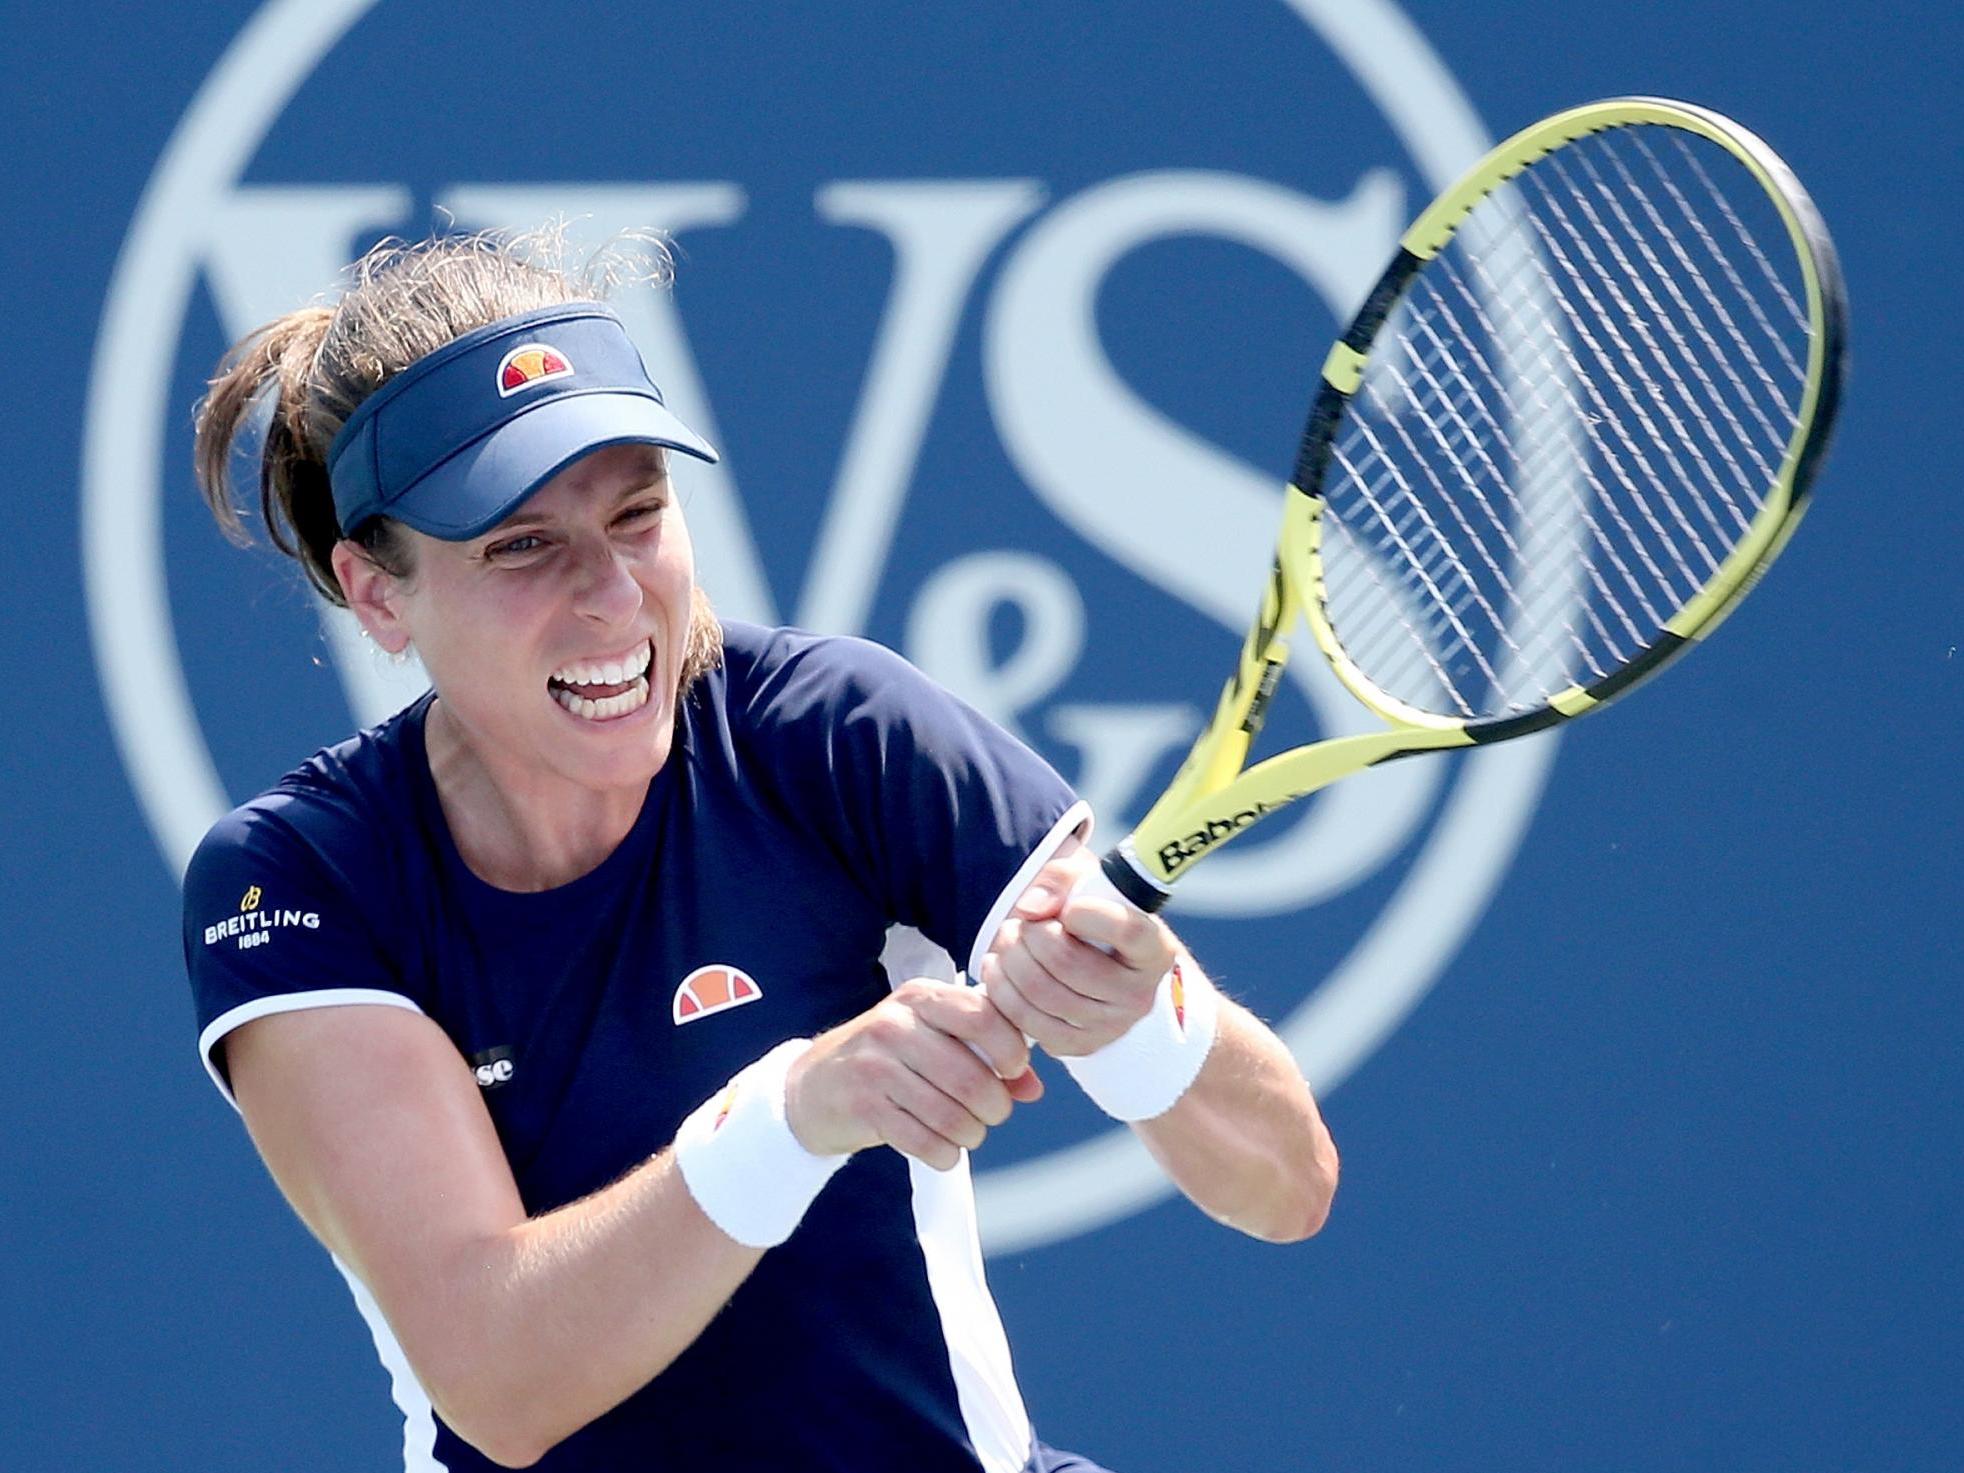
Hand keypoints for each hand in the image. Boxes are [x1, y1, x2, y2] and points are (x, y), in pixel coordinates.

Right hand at [783, 980, 1044, 1170]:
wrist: (813, 1087)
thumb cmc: (888, 1060)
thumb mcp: (932, 1041)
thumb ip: (984, 1055)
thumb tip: (1032, 1086)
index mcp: (921, 998)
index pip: (984, 1017)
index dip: (1011, 1050)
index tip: (1012, 1070)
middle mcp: (896, 1025)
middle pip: (973, 1077)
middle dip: (995, 1106)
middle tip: (992, 1114)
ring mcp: (875, 1066)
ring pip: (952, 1114)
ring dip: (971, 1133)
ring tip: (967, 1132)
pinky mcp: (863, 1106)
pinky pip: (924, 1141)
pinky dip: (945, 1154)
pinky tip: (943, 1150)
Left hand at [978, 842, 1176, 1058]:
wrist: (1100, 967)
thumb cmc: (1093, 917)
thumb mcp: (1087, 883)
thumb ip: (1060, 879)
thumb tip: (1031, 909)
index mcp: (1154, 949)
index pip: (1128, 932)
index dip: (1090, 915)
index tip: (1069, 909)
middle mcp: (1138, 994)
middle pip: (1066, 962)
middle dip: (1029, 935)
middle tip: (1020, 924)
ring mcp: (1110, 1026)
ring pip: (1040, 991)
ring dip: (1009, 959)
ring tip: (1008, 940)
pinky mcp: (1078, 1046)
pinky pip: (1025, 1020)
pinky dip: (1001, 990)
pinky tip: (1000, 969)